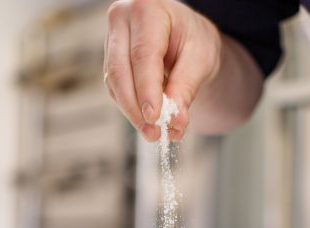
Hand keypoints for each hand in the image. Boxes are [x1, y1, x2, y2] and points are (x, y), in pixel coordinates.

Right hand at [104, 0, 221, 140]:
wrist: (185, 34)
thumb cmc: (194, 39)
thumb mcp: (200, 59)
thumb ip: (186, 88)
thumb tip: (176, 122)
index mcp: (148, 10)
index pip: (143, 55)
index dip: (147, 90)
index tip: (154, 117)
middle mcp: (122, 20)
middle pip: (120, 70)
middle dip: (135, 107)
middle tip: (154, 133)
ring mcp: (112, 38)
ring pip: (114, 82)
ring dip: (132, 112)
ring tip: (154, 132)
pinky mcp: (109, 58)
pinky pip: (115, 87)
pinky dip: (130, 106)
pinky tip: (147, 120)